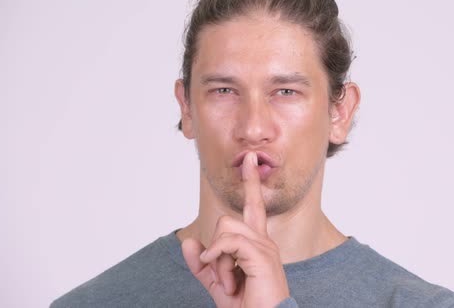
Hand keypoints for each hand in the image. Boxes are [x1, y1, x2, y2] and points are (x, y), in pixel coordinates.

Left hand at [181, 152, 289, 306]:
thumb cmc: (246, 305)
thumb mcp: (217, 283)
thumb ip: (203, 264)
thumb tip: (189, 242)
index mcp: (256, 245)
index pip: (254, 207)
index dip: (251, 183)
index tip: (249, 160)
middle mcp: (263, 241)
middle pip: (226, 219)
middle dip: (215, 248)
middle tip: (224, 278)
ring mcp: (264, 247)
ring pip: (224, 229)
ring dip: (218, 260)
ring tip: (229, 283)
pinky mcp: (262, 256)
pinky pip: (228, 243)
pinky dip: (218, 260)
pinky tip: (225, 279)